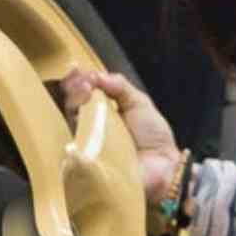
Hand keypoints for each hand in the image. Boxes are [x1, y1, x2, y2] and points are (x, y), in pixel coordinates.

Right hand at [58, 66, 183, 203]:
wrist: (164, 166)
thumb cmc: (153, 136)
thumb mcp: (139, 103)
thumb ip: (120, 86)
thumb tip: (98, 75)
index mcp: (101, 111)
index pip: (81, 92)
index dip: (77, 80)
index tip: (79, 69)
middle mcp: (89, 126)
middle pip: (71, 104)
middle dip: (74, 87)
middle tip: (85, 83)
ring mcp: (86, 145)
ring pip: (70, 122)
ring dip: (74, 102)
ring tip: (85, 93)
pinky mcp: (88, 163)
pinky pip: (74, 147)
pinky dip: (76, 130)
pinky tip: (81, 119)